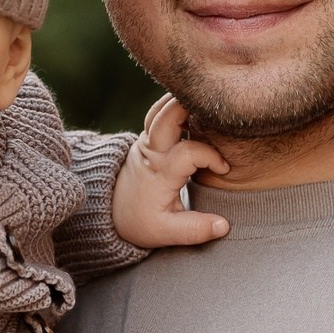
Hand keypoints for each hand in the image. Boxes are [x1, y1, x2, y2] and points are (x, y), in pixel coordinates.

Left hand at [108, 96, 229, 249]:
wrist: (109, 213)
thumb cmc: (141, 222)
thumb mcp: (165, 233)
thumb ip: (195, 230)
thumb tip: (224, 226)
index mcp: (159, 174)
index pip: (189, 153)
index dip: (211, 156)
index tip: (224, 169)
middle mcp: (150, 152)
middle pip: (166, 117)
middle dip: (190, 106)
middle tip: (218, 107)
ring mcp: (146, 141)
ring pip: (160, 110)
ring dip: (182, 101)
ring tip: (207, 99)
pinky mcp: (146, 138)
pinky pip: (159, 114)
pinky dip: (176, 106)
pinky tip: (195, 105)